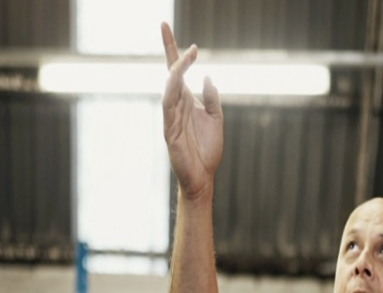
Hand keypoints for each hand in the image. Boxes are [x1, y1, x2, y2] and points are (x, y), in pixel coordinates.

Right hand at [161, 22, 223, 198]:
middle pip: (170, 73)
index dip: (173, 50)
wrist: (203, 177)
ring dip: (174, 70)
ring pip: (168, 87)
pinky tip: (176, 79)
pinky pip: (167, 106)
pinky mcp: (168, 130)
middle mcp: (176, 105)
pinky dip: (171, 91)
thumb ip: (212, 99)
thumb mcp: (216, 119)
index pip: (176, 71)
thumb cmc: (207, 150)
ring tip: (183, 56)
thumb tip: (209, 77)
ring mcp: (170, 117)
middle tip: (166, 26)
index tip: (169, 29)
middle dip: (169, 50)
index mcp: (186, 101)